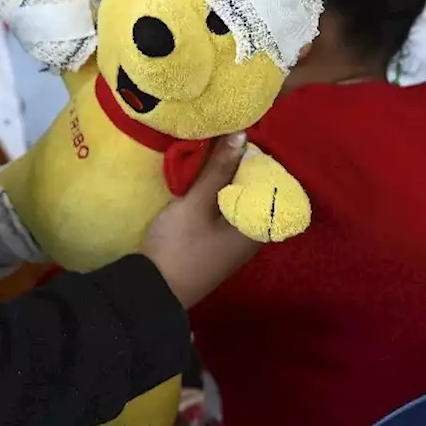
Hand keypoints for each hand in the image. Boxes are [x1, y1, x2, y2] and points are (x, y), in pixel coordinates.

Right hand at [141, 134, 260, 309]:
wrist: (154, 292)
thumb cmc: (180, 246)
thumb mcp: (197, 203)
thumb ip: (219, 169)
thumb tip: (242, 134)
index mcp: (258, 225)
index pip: (271, 182)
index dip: (256, 158)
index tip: (235, 140)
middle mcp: (254, 234)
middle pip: (256, 191)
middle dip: (240, 167)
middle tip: (219, 143)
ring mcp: (236, 242)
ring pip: (240, 201)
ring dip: (227, 180)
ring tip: (210, 157)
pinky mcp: (220, 245)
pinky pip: (229, 212)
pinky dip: (220, 195)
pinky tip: (204, 184)